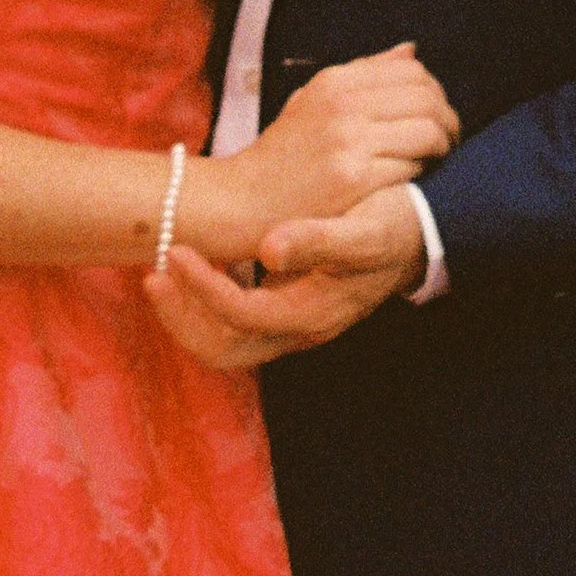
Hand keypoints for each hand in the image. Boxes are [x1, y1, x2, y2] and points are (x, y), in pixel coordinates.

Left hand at [146, 187, 428, 366]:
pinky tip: (197, 263)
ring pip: (226, 340)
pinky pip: (235, 320)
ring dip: (189, 311)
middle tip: (152, 273)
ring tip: (163, 270)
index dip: (204, 290)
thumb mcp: (364, 231)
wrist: (423, 231)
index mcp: (312, 312)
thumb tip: (269, 250)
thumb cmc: (395, 227)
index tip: (175, 251)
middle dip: (182, 317)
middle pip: (224, 348)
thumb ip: (319, 241)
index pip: (242, 317)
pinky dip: (206, 300)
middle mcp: (298, 327)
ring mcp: (292, 321)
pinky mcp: (290, 305)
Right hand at [202, 44, 455, 259]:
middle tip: (448, 140)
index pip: (412, 70)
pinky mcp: (354, 178)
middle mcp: (342, 103)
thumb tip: (411, 51)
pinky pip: (412, 167)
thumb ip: (365, 75)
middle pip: (427, 98)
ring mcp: (348, 140)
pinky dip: (422, 175)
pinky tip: (415, 182)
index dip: (435, 92)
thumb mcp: (314, 101)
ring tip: (438, 160)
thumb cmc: (283, 156)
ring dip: (442, 148)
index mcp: (335, 80)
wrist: (242, 200)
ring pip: (427, 131)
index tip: (435, 114)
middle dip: (448, 120)